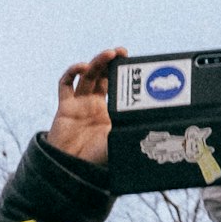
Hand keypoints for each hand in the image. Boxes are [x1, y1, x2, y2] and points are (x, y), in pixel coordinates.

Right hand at [46, 48, 125, 165]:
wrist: (73, 169)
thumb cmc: (98, 159)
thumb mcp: (121, 140)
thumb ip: (132, 129)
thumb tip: (155, 124)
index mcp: (110, 111)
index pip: (118, 85)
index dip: (123, 73)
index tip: (134, 63)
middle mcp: (95, 104)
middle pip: (103, 75)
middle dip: (111, 62)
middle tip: (122, 52)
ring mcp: (80, 103)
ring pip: (87, 75)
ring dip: (97, 62)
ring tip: (109, 54)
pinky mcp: (64, 106)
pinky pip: (65, 84)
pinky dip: (72, 72)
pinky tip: (81, 67)